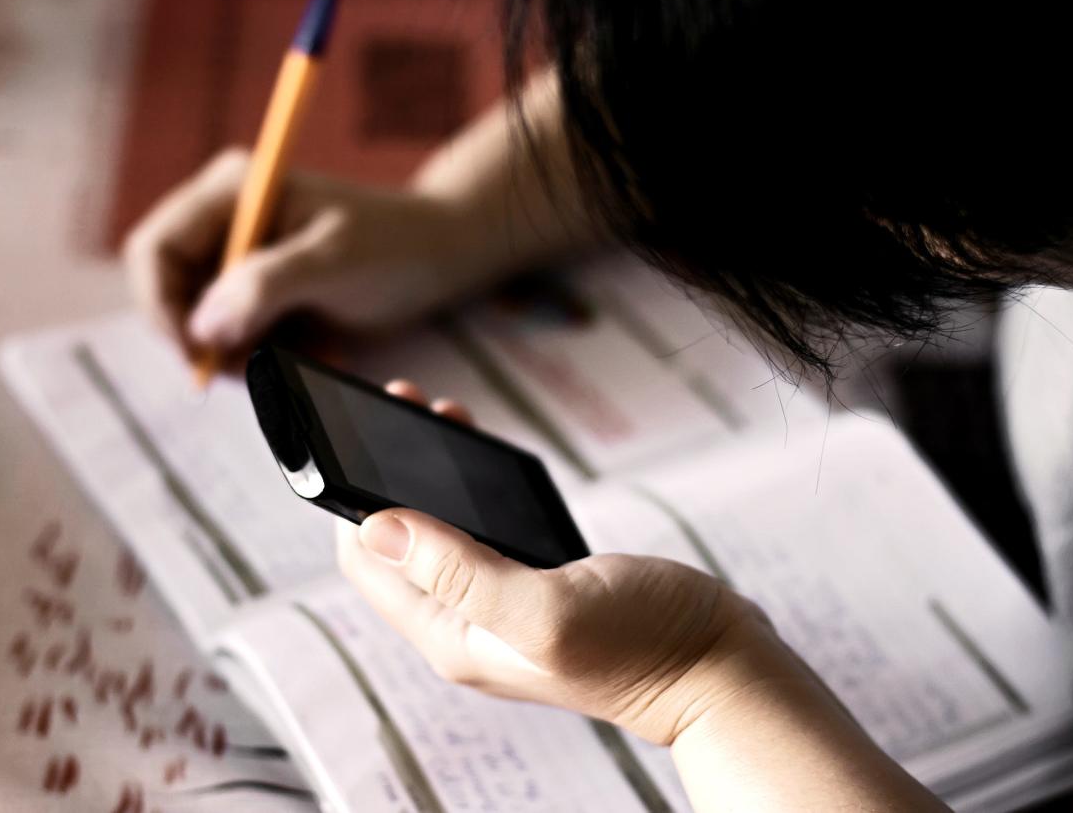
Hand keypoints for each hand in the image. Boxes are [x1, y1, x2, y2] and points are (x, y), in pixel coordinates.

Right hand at [123, 150, 478, 360]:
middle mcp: (224, 221)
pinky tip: (320, 352)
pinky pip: (238, 343)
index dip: (164, 309)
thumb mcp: (333, 261)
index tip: (199, 358)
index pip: (156, 250)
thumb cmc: (393, 244)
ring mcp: (240, 261)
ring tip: (312, 357)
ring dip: (249, 358)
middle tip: (262, 374)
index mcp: (231, 192)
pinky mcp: (259, 296)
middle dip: (210, 343)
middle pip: (172, 295)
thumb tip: (201, 327)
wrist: (439, 257)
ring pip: (204, 329)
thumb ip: (265, 286)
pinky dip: (271, 361)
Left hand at [336, 380, 784, 744]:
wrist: (719, 669)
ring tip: (443, 413)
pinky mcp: (537, 587)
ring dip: (430, 474)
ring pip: (442, 531)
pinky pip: (484, 533)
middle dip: (389, 471)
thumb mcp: (545, 606)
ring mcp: (502, 606)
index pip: (367, 562)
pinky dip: (475, 489)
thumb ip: (459, 571)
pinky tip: (486, 456)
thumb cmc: (644, 645)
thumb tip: (375, 526)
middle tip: (407, 403)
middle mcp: (467, 624)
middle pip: (398, 541)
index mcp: (453, 634)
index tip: (362, 430)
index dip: (353, 496)